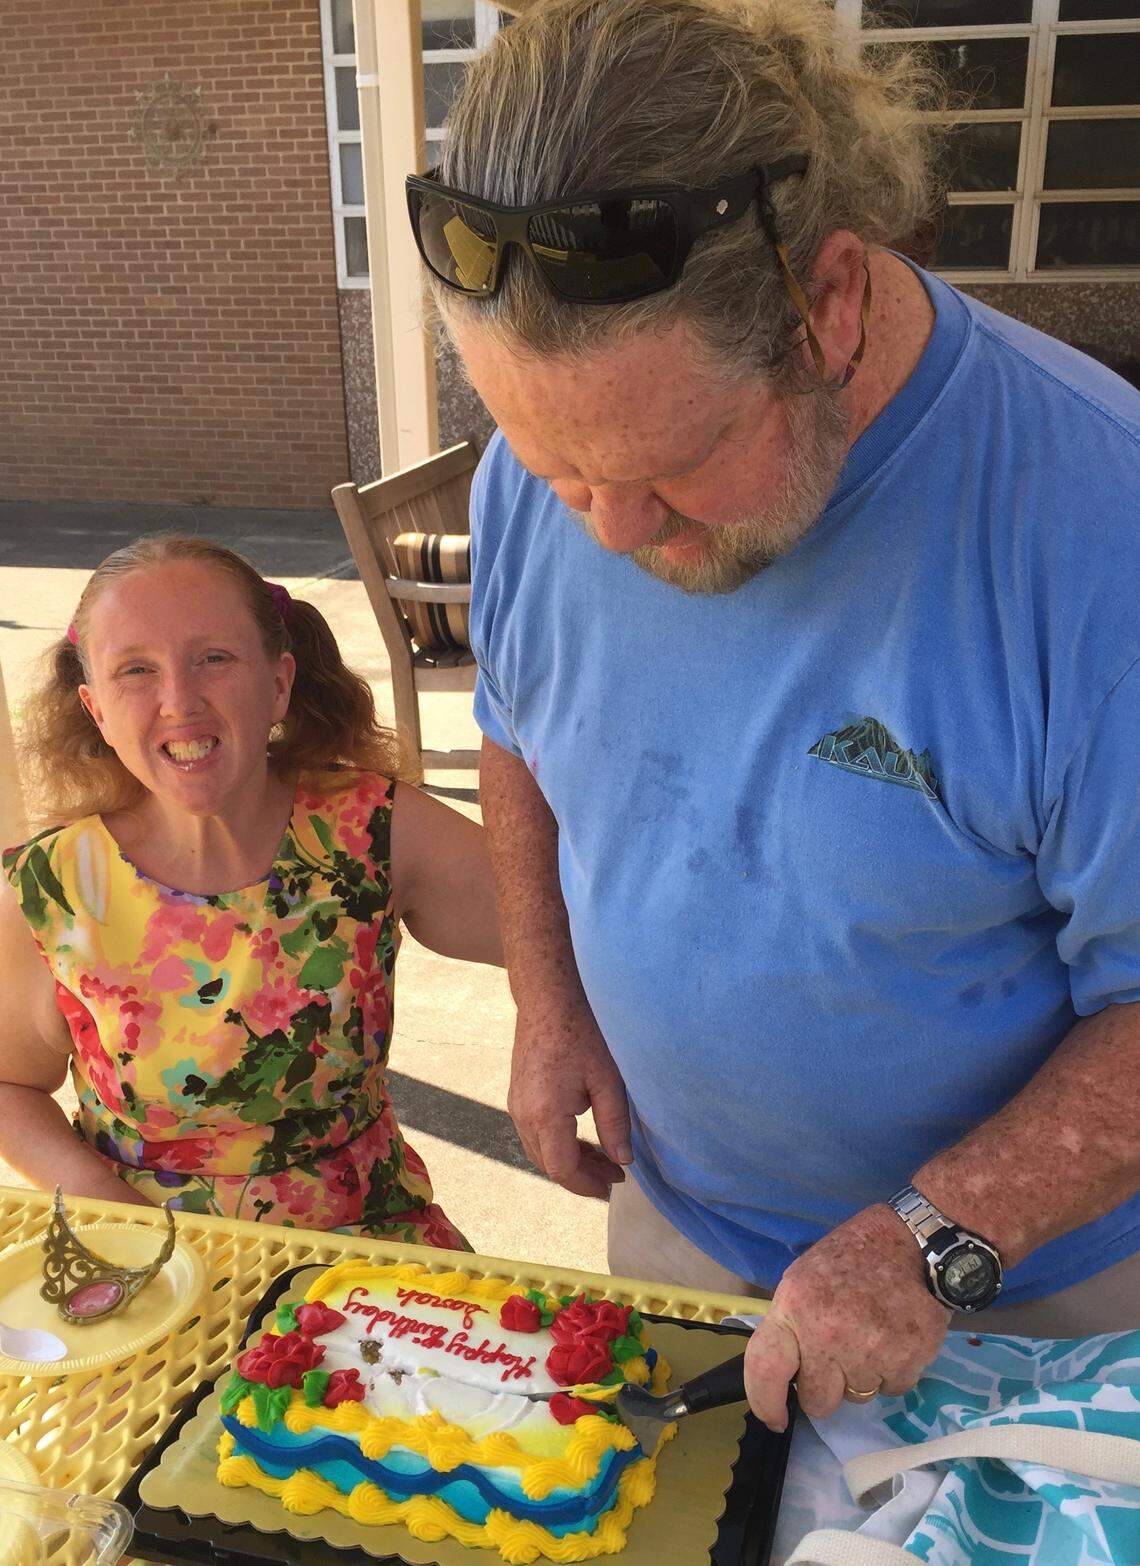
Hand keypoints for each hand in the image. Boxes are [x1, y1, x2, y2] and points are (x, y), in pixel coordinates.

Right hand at [508, 991, 632, 1198]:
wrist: (547, 1000)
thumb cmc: (580, 1033)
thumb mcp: (607, 1080)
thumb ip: (615, 1125)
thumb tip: (623, 1161)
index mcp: (546, 1114)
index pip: (563, 1170)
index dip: (588, 1184)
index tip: (613, 1185)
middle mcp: (523, 1115)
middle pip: (549, 1165)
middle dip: (582, 1175)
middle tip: (615, 1173)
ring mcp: (516, 1106)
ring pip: (540, 1152)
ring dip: (570, 1161)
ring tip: (603, 1158)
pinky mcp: (517, 1097)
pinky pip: (534, 1134)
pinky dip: (557, 1144)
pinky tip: (582, 1137)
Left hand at [743, 1203, 950, 1430]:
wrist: (915, 1243)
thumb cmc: (853, 1258)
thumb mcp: (804, 1278)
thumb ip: (791, 1325)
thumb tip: (784, 1372)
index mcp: (795, 1308)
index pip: (765, 1370)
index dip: (766, 1402)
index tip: (776, 1418)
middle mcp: (828, 1335)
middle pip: (817, 1401)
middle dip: (826, 1388)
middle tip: (838, 1356)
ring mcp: (870, 1352)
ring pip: (857, 1397)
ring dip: (862, 1376)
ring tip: (871, 1334)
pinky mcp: (908, 1361)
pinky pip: (892, 1389)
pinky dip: (892, 1371)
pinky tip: (895, 1337)